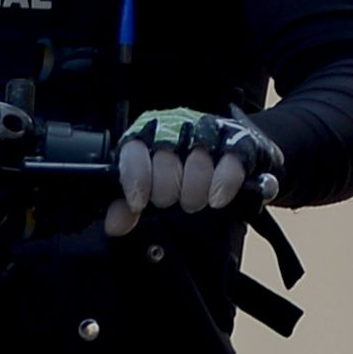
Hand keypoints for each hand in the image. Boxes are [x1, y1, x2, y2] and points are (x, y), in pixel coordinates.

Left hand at [114, 107, 280, 219]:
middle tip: (170, 203)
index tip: (138, 203)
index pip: (134, 149)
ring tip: (193, 204)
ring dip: (194, 190)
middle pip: (166, 157)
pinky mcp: (238, 143)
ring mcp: (208, 133)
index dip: (136, 177)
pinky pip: (231, 162)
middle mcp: (176, 128)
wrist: (226, 165)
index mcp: (148, 136)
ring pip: (198, 159)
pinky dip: (224, 184)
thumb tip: (114, 225)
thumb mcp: (150, 191)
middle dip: (166, 189)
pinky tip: (217, 200)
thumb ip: (127, 208)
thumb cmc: (180, 177)